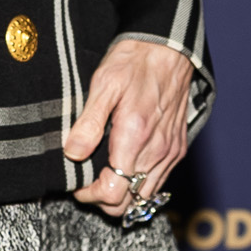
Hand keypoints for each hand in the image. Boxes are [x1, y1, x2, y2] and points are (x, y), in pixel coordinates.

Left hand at [63, 39, 193, 214]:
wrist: (168, 48)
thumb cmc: (134, 62)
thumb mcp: (103, 85)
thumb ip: (88, 123)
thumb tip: (73, 153)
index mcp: (135, 137)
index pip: (114, 193)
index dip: (91, 195)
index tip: (78, 185)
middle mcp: (156, 150)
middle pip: (129, 203)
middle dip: (104, 199)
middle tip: (87, 183)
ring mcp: (170, 152)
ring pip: (145, 197)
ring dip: (123, 194)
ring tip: (104, 176)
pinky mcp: (178, 149)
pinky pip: (159, 182)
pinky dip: (140, 184)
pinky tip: (125, 167)